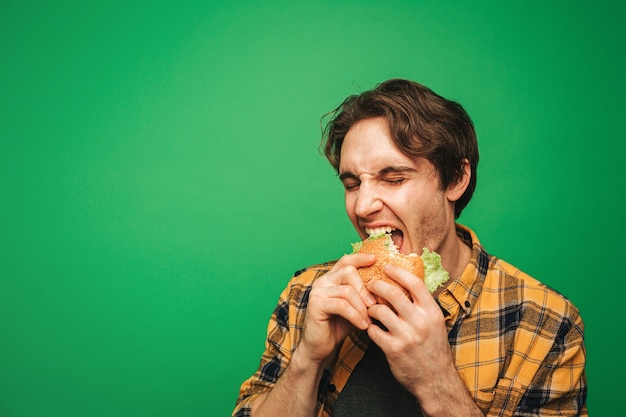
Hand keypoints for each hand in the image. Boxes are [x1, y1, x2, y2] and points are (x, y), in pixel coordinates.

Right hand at [298, 253, 376, 364]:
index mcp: (332, 278)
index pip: (346, 261)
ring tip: (369, 320)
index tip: (376, 259)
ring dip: (361, 306)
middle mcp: (323, 281)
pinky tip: (362, 325)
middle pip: (348, 271)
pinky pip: (341, 305)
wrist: (321, 346)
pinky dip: (355, 315)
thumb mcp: (357, 307)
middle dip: (365, 288)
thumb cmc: (340, 326)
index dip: (360, 258)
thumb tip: (388, 289)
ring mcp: (318, 292)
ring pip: (346, 290)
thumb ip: (366, 296)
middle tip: (375, 304)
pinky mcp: (315, 305)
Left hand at [366, 264, 452, 395]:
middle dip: (377, 285)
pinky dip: (370, 326)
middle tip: (370, 283)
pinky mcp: (393, 350)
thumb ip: (422, 304)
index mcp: (431, 312)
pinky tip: (371, 327)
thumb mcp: (435, 322)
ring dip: (371, 307)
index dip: (398, 271)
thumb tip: (407, 280)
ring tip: (370, 308)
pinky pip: (373, 331)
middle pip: (393, 294)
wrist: (435, 380)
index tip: (387, 266)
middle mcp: (420, 322)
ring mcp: (406, 336)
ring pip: (379, 311)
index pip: (414, 283)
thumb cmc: (433, 348)